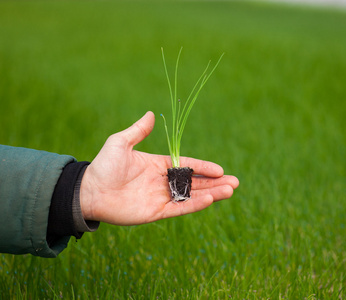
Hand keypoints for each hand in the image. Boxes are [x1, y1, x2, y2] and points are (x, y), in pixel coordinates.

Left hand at [80, 111, 238, 225]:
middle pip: (195, 182)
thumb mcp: (120, 143)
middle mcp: (162, 182)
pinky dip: (195, 205)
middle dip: (215, 182)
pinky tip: (210, 200)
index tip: (221, 169)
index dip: (204, 167)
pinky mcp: (156, 212)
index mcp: (158, 165)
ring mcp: (161, 198)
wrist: (89, 191)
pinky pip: (180, 208)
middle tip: (235, 182)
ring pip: (191, 196)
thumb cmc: (103, 166)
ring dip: (211, 193)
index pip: (187, 166)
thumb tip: (150, 113)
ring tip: (230, 191)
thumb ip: (138, 131)